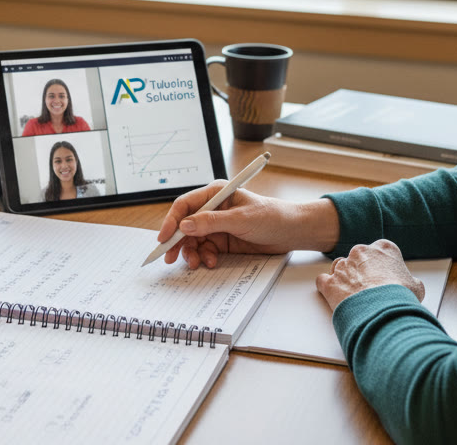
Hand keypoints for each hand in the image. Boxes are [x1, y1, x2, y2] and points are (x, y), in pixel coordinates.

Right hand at [156, 180, 339, 268]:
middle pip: (184, 225)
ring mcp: (217, 226)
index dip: (171, 221)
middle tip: (169, 258)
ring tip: (197, 263)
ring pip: (192, 240)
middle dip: (177, 241)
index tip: (164, 238)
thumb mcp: (241, 219)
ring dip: (191, 253)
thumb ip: (211, 222)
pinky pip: (205, 250)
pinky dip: (204, 257)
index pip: (185, 205)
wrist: (292, 232)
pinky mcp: (222, 240)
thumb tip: (184, 226)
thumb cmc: (272, 216)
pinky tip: (211, 262)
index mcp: (215, 194)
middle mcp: (213, 209)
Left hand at [315, 239, 425, 310]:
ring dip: (345, 278)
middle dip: (362, 272)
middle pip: (359, 258)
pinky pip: (324, 281)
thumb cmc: (399, 298)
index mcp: (384, 248)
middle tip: (370, 289)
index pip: (380, 251)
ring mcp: (343, 266)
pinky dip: (328, 288)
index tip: (384, 277)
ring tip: (354, 295)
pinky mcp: (330, 282)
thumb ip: (410, 281)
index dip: (382, 266)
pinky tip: (336, 297)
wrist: (382, 311)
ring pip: (340, 267)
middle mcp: (361, 252)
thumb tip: (412, 287)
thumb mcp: (416, 287)